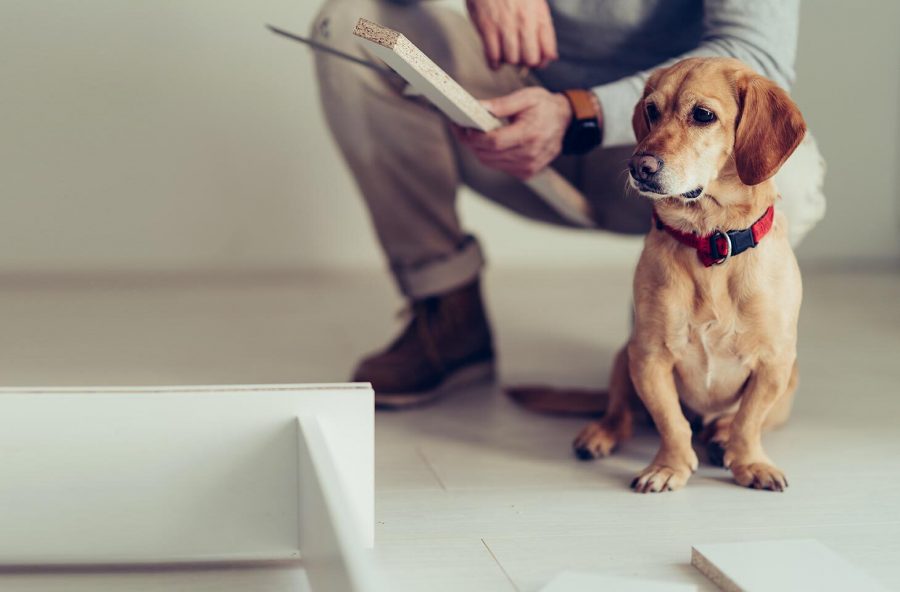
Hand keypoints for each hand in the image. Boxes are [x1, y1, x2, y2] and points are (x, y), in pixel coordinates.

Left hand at [455, 87, 570, 179]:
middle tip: (464, 129)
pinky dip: (492, 157)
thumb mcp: (526, 97)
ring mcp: (528, 167)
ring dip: (480, 150)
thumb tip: (479, 107)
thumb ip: (501, 104)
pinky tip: (494, 144)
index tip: (461, 127)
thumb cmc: (546, 107)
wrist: (566, 122)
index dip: (473, 136)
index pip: (493, 142)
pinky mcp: (526, 173)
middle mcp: (529, 155)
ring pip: (490, 163)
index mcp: (529, 134)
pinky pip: (500, 167)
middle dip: (472, 143)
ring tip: (478, 135)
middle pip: (488, 155)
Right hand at [465, 0, 557, 68]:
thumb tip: (550, 55)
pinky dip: (493, 63)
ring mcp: (506, 25)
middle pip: (530, 59)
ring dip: (508, 61)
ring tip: (505, 55)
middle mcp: (525, 22)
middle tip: (519, 57)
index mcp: (539, 15)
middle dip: (525, 62)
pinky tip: (494, 61)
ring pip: (512, 59)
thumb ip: (543, 26)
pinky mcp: (488, 27)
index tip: (537, 61)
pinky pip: (492, 55)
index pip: (548, 50)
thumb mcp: (536, 2)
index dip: (543, 60)